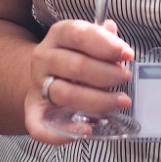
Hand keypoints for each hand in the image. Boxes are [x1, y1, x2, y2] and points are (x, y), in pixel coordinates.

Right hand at [23, 18, 133, 145]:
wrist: (44, 73)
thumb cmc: (74, 55)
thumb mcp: (86, 40)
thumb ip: (100, 36)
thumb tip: (112, 29)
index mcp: (58, 35)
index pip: (79, 34)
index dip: (105, 44)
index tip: (127, 54)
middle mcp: (44, 58)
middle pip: (76, 65)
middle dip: (107, 74)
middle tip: (125, 78)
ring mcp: (36, 85)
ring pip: (65, 94)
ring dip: (97, 101)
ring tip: (120, 101)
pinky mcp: (33, 111)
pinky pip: (40, 125)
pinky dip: (63, 132)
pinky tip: (87, 129)